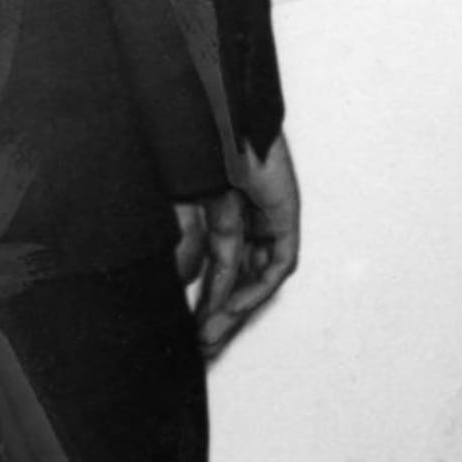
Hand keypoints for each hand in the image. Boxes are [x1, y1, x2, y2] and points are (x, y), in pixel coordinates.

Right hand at [173, 134, 302, 359]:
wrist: (219, 116)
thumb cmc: (194, 148)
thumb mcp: (177, 206)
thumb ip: (181, 244)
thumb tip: (181, 283)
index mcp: (210, 202)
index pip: (210, 261)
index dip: (200, 296)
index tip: (184, 328)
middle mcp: (238, 209)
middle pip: (233, 273)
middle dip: (218, 312)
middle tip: (202, 345)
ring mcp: (262, 211)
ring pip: (256, 272)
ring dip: (236, 308)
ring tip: (211, 338)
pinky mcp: (284, 211)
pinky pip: (277, 260)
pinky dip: (257, 288)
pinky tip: (232, 309)